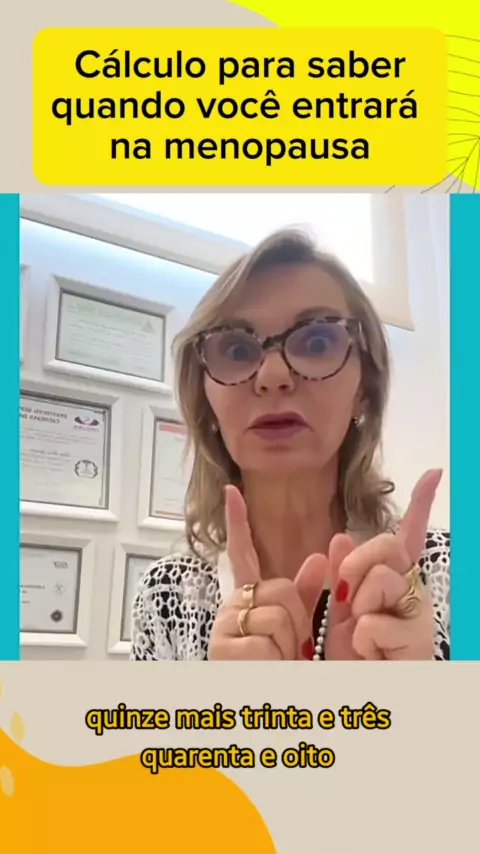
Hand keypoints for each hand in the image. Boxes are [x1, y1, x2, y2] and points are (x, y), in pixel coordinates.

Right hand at [208, 485, 327, 659]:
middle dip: (298, 621)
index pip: (242, 554)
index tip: (231, 490)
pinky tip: (264, 672)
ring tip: (277, 664)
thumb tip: (316, 557)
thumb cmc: (280, 675)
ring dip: (289, 645)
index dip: (238, 521)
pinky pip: (266, 640)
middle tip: (288, 650)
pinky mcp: (222, 647)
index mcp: (249, 602)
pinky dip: (276, 662)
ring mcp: (223, 626)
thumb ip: (307, 596)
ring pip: (277, 614)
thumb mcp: (300, 634)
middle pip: (281, 589)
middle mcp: (231, 608)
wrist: (261, 715)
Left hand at [325, 469, 441, 659]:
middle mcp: (411, 594)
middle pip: (390, 547)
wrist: (354, 704)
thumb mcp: (337, 614)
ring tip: (362, 634)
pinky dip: (364, 640)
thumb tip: (339, 539)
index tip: (434, 473)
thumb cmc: (349, 662)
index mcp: (390, 584)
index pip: (408, 538)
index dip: (421, 505)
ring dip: (360, 606)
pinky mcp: (419, 643)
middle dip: (360, 563)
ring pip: (384, 579)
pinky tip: (373, 656)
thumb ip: (338, 577)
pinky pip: (375, 623)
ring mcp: (419, 617)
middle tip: (345, 594)